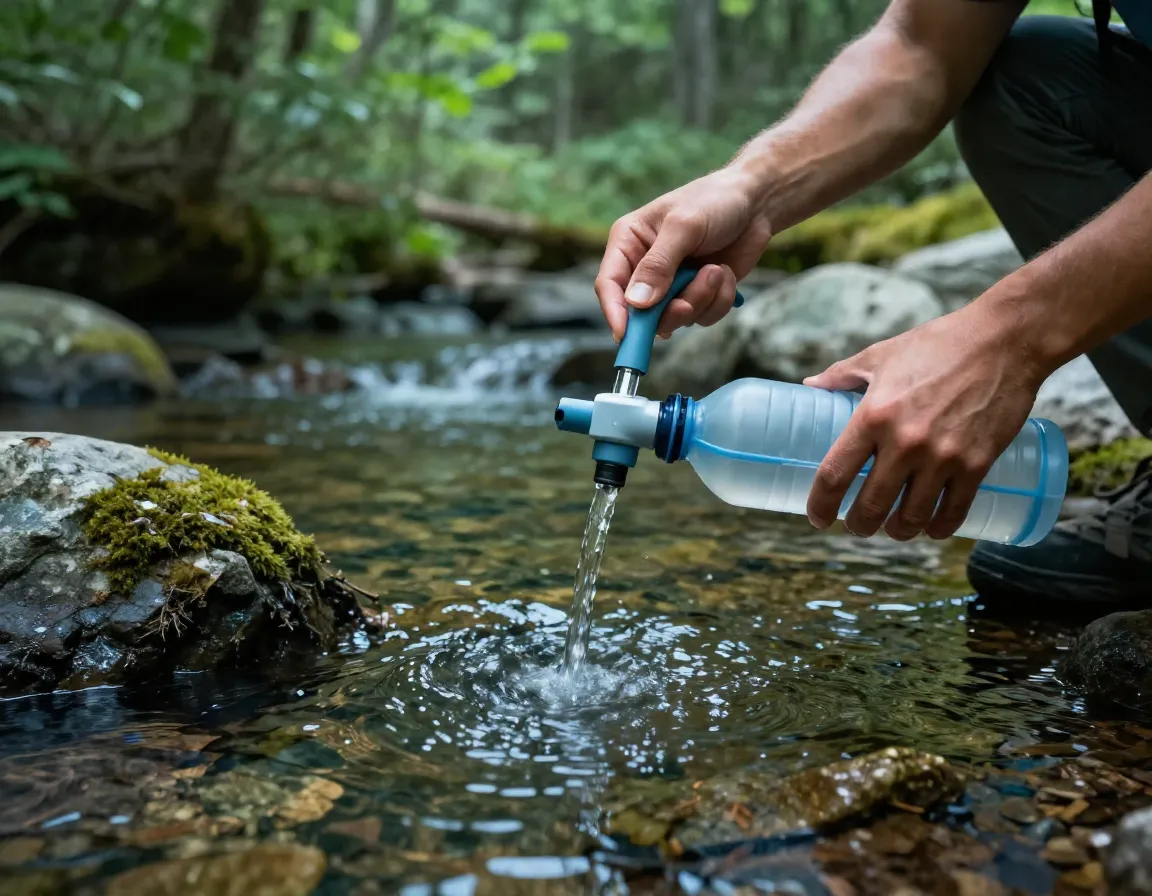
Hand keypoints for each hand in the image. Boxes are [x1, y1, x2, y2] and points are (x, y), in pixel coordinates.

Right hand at [595, 166, 773, 342]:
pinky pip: (702, 317)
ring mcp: (672, 285)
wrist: (757, 201)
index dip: (615, 313)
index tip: (626, 335)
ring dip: (700, 300)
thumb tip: (637, 303)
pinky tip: (725, 274)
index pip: (609, 285)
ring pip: (675, 319)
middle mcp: (645, 268)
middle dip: (669, 311)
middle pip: (641, 313)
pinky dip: (719, 300)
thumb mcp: (684, 227)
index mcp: (629, 243)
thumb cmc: (714, 200)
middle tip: (687, 304)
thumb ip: (659, 265)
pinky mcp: (697, 294)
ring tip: (716, 271)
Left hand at [802, 305, 1045, 540]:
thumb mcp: (881, 355)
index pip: (835, 474)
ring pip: (911, 517)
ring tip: (893, 529)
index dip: (821, 505)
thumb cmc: (938, 344)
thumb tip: (810, 385)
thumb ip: (843, 374)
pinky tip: (930, 529)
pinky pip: (953, 512)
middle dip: (859, 525)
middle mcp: (905, 442)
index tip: (818, 517)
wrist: (1004, 340)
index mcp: (873, 415)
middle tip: (858, 526)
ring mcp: (942, 457)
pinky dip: (938, 528)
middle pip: (871, 505)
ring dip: (898, 531)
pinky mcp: (977, 464)